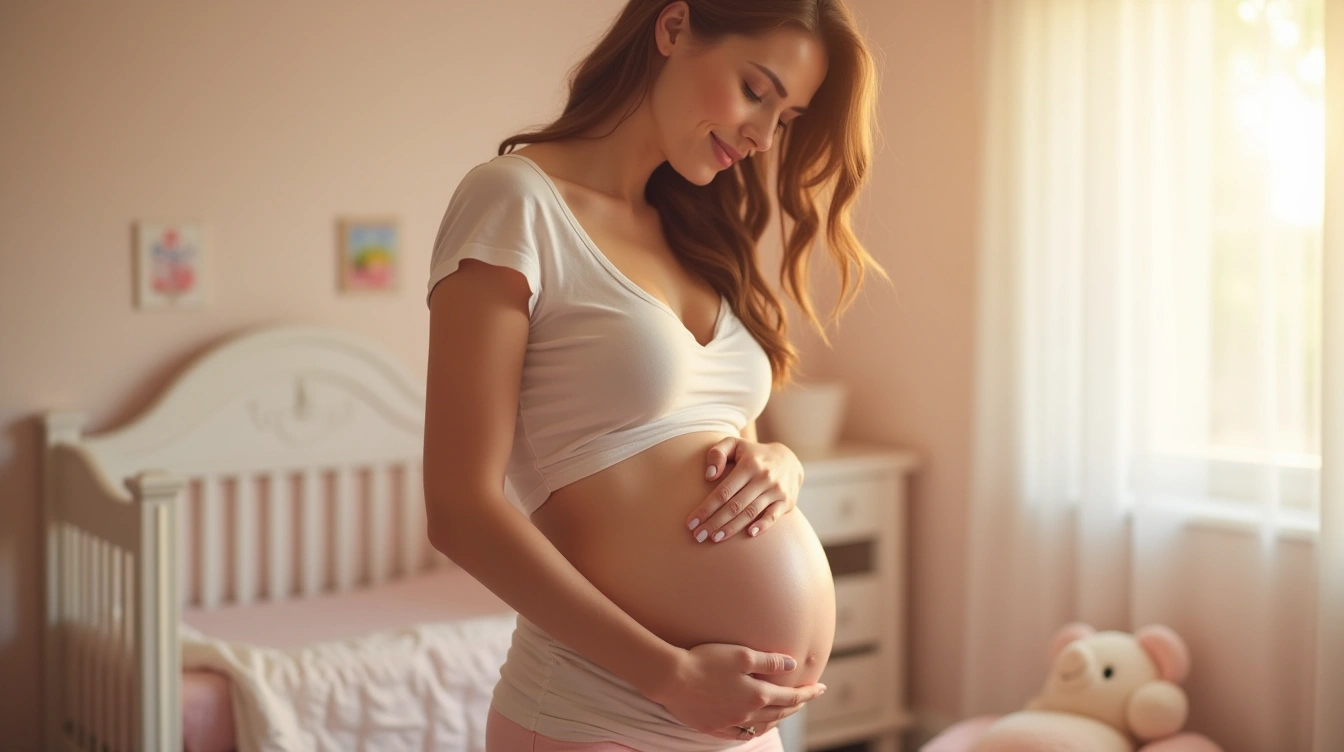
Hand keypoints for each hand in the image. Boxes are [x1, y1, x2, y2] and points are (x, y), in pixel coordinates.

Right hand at [645, 643, 825, 738]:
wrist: (672, 678)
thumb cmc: (706, 661)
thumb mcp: (741, 654)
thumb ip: (769, 661)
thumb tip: (792, 663)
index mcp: (758, 694)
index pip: (791, 696)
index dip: (809, 693)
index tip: (822, 688)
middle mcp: (748, 713)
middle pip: (780, 712)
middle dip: (798, 705)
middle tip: (808, 697)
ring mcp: (730, 722)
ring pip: (763, 725)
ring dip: (778, 718)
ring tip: (786, 712)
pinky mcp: (713, 727)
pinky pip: (741, 734)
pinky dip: (754, 730)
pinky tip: (755, 727)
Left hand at [685, 438, 803, 542]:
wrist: (788, 459)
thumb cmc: (752, 455)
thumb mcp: (734, 444)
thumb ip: (717, 454)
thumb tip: (709, 476)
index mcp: (749, 464)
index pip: (723, 491)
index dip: (706, 508)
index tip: (691, 523)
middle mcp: (764, 477)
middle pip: (735, 505)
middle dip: (714, 522)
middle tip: (698, 536)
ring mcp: (776, 490)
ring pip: (751, 513)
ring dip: (732, 528)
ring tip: (715, 538)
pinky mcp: (786, 501)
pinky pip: (773, 516)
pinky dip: (762, 526)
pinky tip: (749, 534)